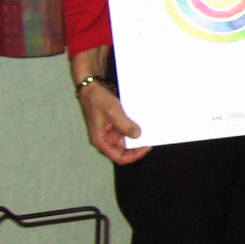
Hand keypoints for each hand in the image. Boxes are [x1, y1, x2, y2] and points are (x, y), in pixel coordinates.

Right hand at [71, 47, 148, 164]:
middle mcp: (105, 138)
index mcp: (101, 140)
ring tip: (149, 130)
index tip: (146, 147)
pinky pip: (127, 129)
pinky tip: (143, 122)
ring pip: (127, 139)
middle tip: (151, 138)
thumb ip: (125, 126)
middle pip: (125, 150)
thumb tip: (137, 135)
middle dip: (138, 146)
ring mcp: (111, 131)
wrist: (93, 86)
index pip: (120, 157)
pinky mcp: (115, 124)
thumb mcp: (113, 112)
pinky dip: (135, 127)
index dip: (134, 155)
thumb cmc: (97, 99)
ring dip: (138, 135)